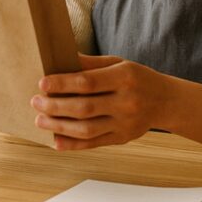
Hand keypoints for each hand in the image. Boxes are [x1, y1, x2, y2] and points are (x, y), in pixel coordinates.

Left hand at [31, 54, 171, 149]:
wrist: (165, 101)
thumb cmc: (136, 78)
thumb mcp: (118, 63)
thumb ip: (90, 63)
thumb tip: (60, 57)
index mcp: (124, 77)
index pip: (88, 82)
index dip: (63, 83)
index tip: (42, 83)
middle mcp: (126, 102)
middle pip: (84, 107)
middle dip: (56, 106)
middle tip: (35, 102)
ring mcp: (125, 123)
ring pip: (87, 129)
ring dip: (59, 126)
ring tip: (40, 120)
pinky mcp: (122, 138)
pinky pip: (94, 143)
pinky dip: (73, 144)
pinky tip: (56, 140)